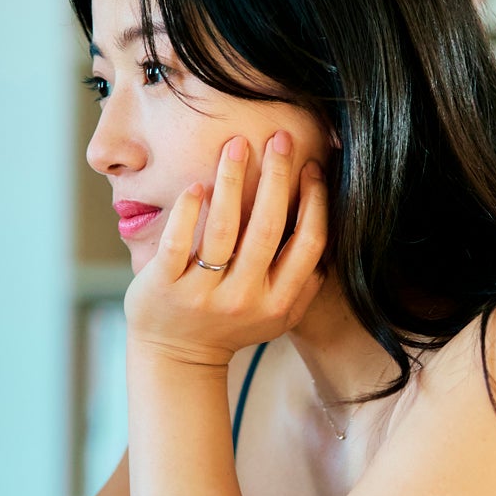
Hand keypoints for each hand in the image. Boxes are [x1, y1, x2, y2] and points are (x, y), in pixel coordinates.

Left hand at [124, 131, 328, 368]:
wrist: (173, 357)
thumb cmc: (229, 327)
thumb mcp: (277, 315)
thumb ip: (305, 283)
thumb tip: (331, 231)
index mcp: (279, 302)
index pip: (308, 243)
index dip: (315, 202)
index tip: (312, 167)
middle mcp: (244, 298)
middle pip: (267, 227)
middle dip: (276, 177)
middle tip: (280, 138)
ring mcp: (202, 293)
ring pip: (223, 228)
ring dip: (232, 180)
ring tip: (237, 144)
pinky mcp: (164, 287)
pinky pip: (177, 242)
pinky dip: (188, 211)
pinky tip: (197, 184)